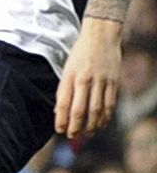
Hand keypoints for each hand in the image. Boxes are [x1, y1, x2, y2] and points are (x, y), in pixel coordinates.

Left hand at [56, 19, 120, 138]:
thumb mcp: (66, 69)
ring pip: (97, 110)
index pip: (63, 104)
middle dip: (76, 127)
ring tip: (86, 134)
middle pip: (80, 110)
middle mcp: (85, 80)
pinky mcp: (114, 82)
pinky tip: (101, 124)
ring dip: (91, 126)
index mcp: (70, 77)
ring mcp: (101, 81)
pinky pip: (110, 104)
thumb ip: (64, 90)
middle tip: (72, 136)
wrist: (101, 36)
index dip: (61, 120)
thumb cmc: (80, 54)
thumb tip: (59, 112)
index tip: (59, 130)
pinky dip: (106, 117)